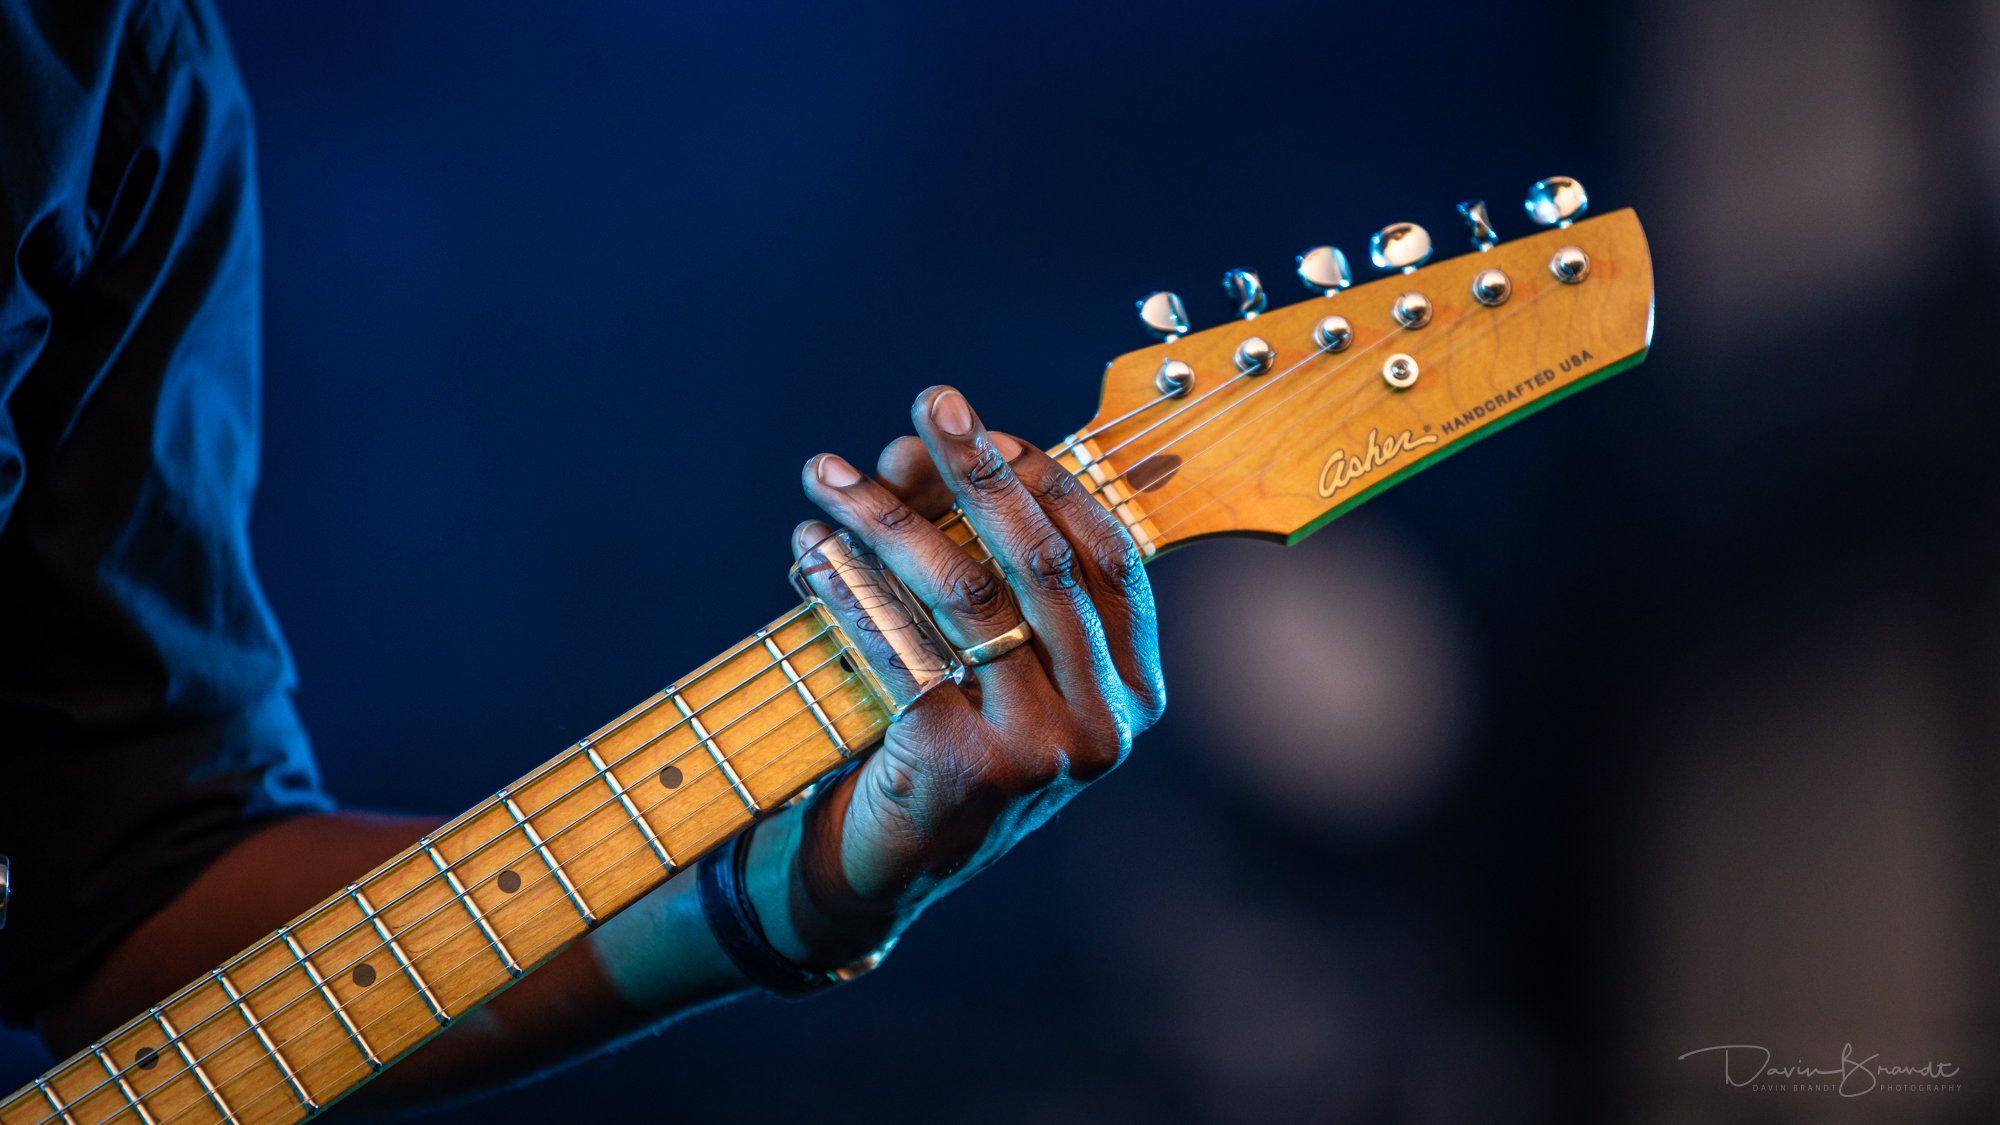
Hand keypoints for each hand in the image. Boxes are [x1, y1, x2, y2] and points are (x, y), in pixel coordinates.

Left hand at [759, 385, 1165, 964]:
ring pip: (967, 596)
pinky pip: (901, 646)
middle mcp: (1106, 722)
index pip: (1108, 555)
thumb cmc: (948, 743)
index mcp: (1134, 689)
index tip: (979, 426)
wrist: (892, 870)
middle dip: (978, 472)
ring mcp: (1044, 750)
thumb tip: (926, 448)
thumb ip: (993, 567)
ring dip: (888, 521)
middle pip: (1040, 563)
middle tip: (930, 403)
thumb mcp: (1002, 664)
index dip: (1044, 480)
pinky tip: (810, 551)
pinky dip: (848, 589)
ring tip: (830, 475)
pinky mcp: (967, 766)